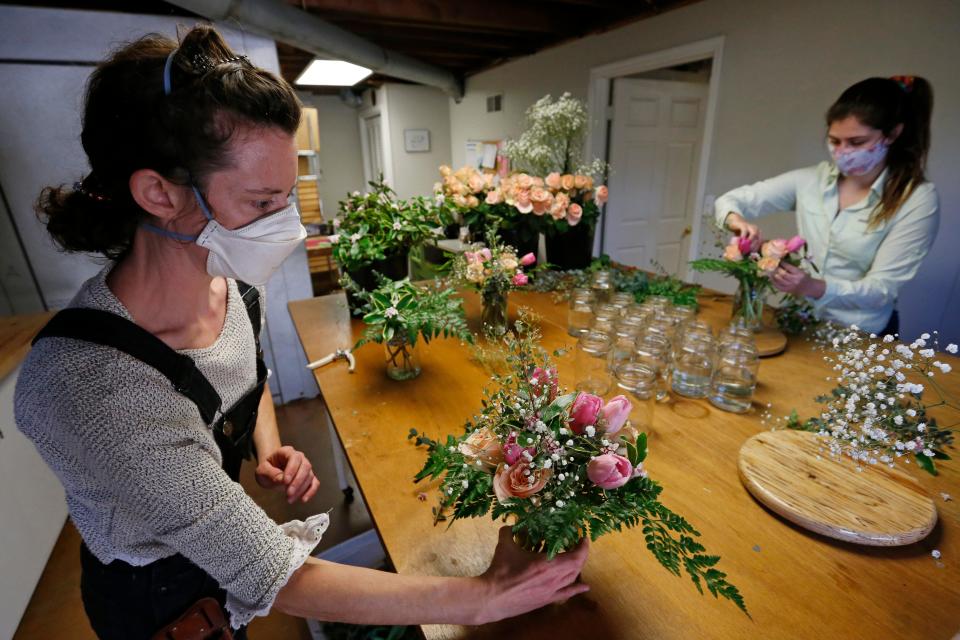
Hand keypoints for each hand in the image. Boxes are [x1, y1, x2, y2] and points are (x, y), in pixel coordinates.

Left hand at [255, 445, 319, 503]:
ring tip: (289, 499)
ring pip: (309, 476)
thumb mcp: (262, 471)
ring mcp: (305, 467)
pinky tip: (303, 499)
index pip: (294, 458)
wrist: (270, 473)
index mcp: (287, 452)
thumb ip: (271, 474)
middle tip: (289, 493)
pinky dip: (311, 492)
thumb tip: (282, 480)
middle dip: (298, 481)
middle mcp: (299, 458)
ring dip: (301, 489)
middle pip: (305, 466)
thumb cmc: (266, 469)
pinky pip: (314, 483)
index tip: (285, 482)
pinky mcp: (309, 478)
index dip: (291, 469)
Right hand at [474, 526, 589, 623]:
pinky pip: (566, 594)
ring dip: (577, 567)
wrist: (493, 598)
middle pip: (576, 567)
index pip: (575, 556)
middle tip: (578, 544)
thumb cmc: (500, 571)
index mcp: (547, 565)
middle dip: (581, 554)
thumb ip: (508, 532)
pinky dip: (577, 589)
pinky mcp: (546, 601)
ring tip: (576, 559)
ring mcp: (551, 592)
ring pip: (572, 579)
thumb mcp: (504, 546)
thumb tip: (510, 524)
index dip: (583, 547)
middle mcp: (553, 579)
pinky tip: (585, 587)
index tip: (583, 537)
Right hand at [725, 213, 760, 250]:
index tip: (751, 253)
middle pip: (758, 239)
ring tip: (744, 247)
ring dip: (750, 241)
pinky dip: (743, 237)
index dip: (756, 248)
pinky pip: (745, 231)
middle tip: (747, 252)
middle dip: (753, 246)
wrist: (735, 223)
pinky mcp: (744, 225)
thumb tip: (745, 256)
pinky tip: (739, 241)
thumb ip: (746, 246)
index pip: (760, 242)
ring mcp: (751, 226)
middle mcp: (757, 230)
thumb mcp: (745, 240)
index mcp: (759, 234)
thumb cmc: (741, 233)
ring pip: (753, 234)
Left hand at [771, 262, 824, 297]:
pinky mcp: (788, 291)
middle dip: (776, 269)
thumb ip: (792, 268)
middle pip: (783, 274)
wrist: (809, 288)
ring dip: (773, 276)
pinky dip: (773, 282)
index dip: (782, 264)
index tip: (777, 261)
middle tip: (771, 266)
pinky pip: (778, 287)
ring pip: (779, 281)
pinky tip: (771, 279)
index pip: (789, 267)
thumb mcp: (801, 271)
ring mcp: (791, 286)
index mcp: (799, 273)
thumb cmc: (804, 277)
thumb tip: (780, 262)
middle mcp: (795, 280)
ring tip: (769, 272)